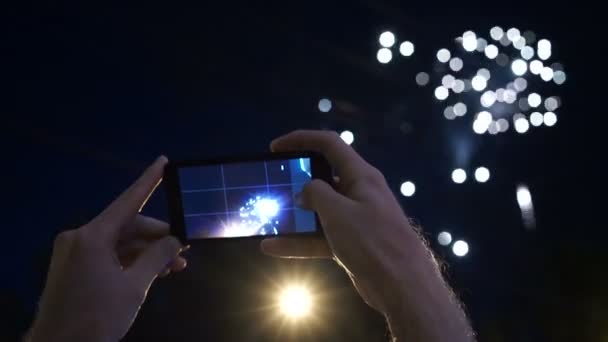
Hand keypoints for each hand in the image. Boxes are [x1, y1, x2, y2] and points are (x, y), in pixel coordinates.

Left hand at [27, 156, 187, 341]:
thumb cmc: (96, 317)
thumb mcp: (134, 287)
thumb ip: (157, 257)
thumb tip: (174, 240)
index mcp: (92, 237)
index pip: (128, 201)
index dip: (148, 180)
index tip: (163, 161)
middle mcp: (81, 238)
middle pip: (128, 226)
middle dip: (157, 237)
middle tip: (183, 250)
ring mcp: (75, 253)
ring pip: (120, 243)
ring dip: (147, 253)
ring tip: (174, 267)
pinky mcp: (74, 267)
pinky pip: (108, 256)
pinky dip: (130, 262)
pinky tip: (153, 274)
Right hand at [261, 131, 472, 340]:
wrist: (401, 285)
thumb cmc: (372, 241)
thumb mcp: (338, 211)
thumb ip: (316, 194)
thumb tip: (305, 192)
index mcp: (361, 176)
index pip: (329, 145)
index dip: (301, 139)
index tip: (276, 147)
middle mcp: (359, 193)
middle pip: (322, 178)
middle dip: (296, 181)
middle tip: (273, 185)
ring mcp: (355, 219)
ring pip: (319, 211)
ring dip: (294, 215)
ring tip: (269, 218)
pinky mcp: (351, 243)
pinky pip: (319, 237)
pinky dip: (298, 242)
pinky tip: (273, 247)